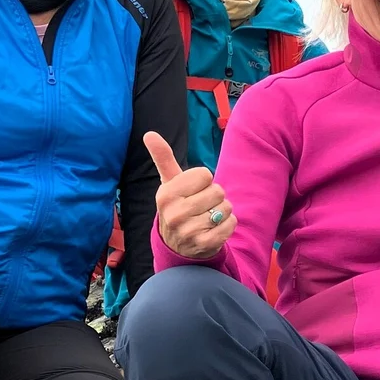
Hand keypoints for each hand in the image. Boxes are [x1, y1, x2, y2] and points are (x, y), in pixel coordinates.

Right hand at [145, 131, 234, 258]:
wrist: (177, 245)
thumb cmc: (177, 205)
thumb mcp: (169, 183)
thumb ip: (163, 157)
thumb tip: (149, 133)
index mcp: (166, 195)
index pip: (205, 174)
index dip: (203, 182)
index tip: (192, 192)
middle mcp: (174, 214)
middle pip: (217, 191)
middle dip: (214, 197)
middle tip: (201, 207)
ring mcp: (189, 231)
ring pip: (226, 207)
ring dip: (221, 212)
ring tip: (206, 218)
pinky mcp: (205, 244)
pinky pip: (231, 224)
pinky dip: (227, 225)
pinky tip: (213, 229)